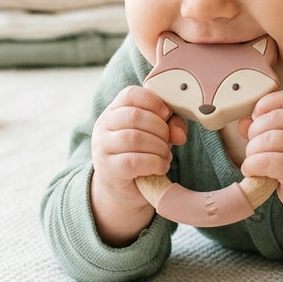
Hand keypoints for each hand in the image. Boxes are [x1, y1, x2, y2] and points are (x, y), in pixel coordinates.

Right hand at [89, 86, 186, 244]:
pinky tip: (161, 167)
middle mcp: (103, 126)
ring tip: (165, 155)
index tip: (166, 114)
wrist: (121, 187)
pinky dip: (154, 163)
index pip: (130, 94)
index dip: (153, 101)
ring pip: (134, 138)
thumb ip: (171, 126)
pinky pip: (134, 161)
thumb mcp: (156, 134)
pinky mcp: (108, 170)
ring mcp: (102, 148)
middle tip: (168, 141)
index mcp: (114, 111)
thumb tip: (179, 134)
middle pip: (135, 116)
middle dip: (160, 128)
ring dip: (159, 147)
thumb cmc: (140, 154)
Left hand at [238, 90, 282, 243]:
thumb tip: (242, 122)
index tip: (256, 117)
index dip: (265, 105)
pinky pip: (266, 160)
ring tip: (253, 160)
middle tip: (254, 146)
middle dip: (255, 132)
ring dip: (252, 150)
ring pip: (267, 139)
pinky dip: (252, 165)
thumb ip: (272, 126)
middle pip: (272, 118)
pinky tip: (252, 170)